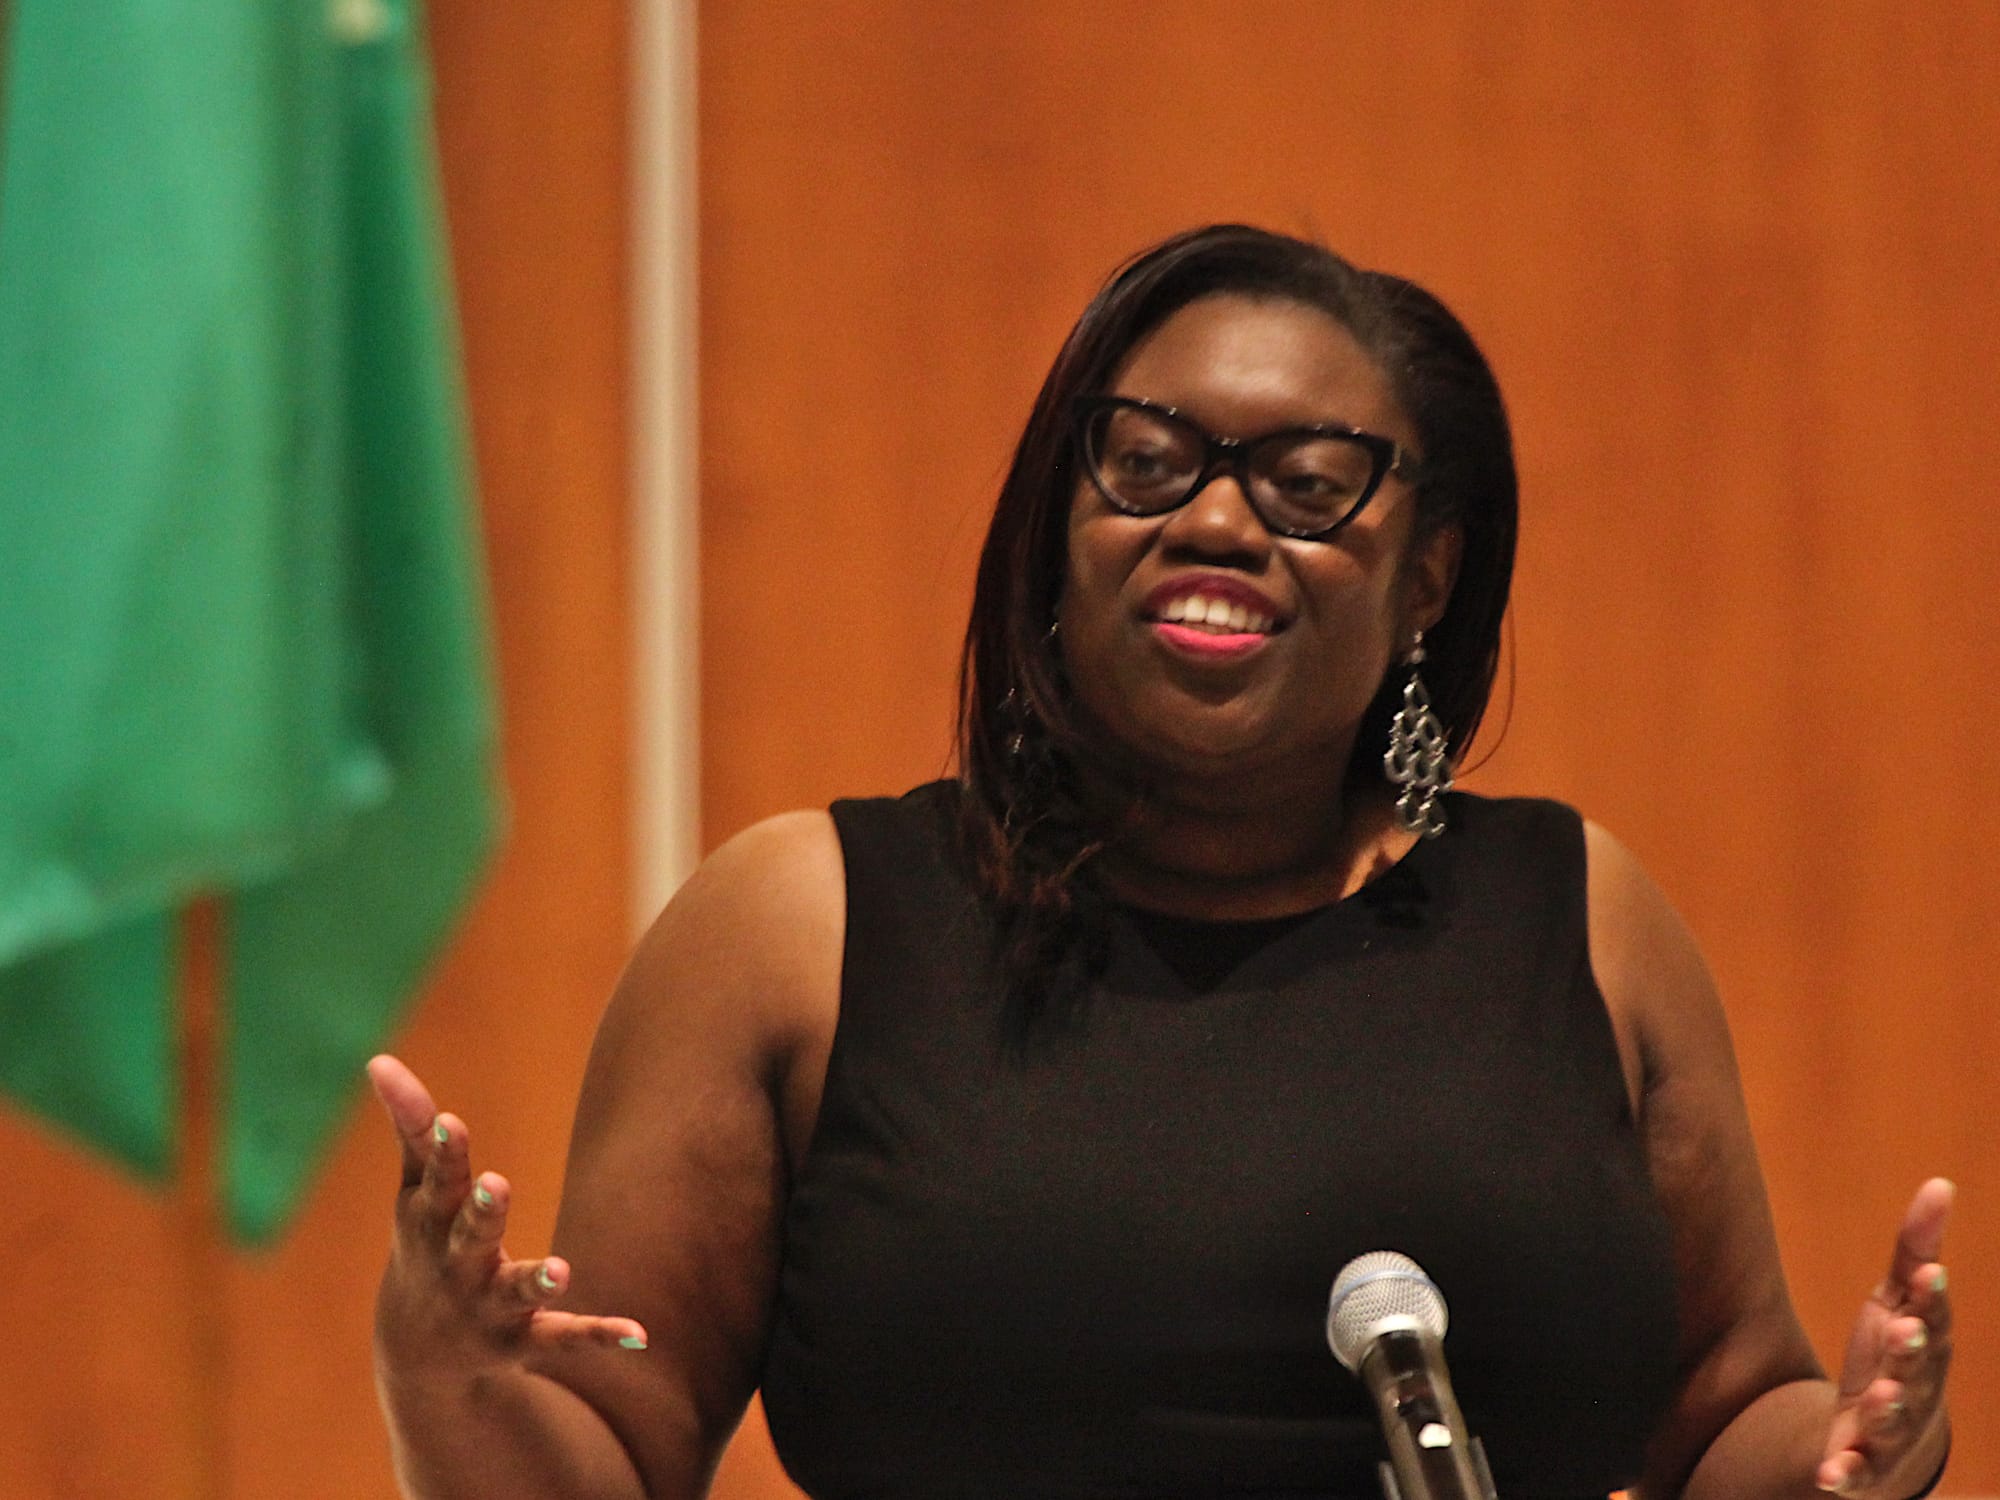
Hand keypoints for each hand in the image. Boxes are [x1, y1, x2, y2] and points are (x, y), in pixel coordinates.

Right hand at [367, 1054, 648, 1385]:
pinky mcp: (524, 1340)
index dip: (445, 1154)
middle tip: (497, 1185)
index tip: (451, 1123)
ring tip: (560, 1271)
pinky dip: (598, 1335)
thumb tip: (380, 1059)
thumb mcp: (414, 1189)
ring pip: (516, 1293)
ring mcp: (489, 1307)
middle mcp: (457, 1266)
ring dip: (536, 1282)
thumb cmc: (423, 1243)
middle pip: (471, 1236)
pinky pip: (562, 1339)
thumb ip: (411, 1125)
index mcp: (432, 1224)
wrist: (417, 1354)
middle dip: (483, 1213)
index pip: (437, 1183)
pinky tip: (637, 1332)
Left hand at [1816, 1178, 1953, 1496]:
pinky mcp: (1858, 1465)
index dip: (1931, 1298)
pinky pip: (1853, 1473)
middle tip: (1903, 1331)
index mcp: (1923, 1345)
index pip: (1932, 1318)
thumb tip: (1940, 1183)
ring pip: (1892, 1422)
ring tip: (1879, 1395)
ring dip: (1886, 1409)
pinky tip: (1831, 1474)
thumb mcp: (1895, 1298)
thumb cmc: (1893, 1355)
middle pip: (1916, 1370)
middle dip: (1911, 1351)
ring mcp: (1888, 1431)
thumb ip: (1914, 1248)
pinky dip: (1844, 1474)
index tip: (1928, 1275)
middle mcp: (1914, 1389)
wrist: (1884, 1440)